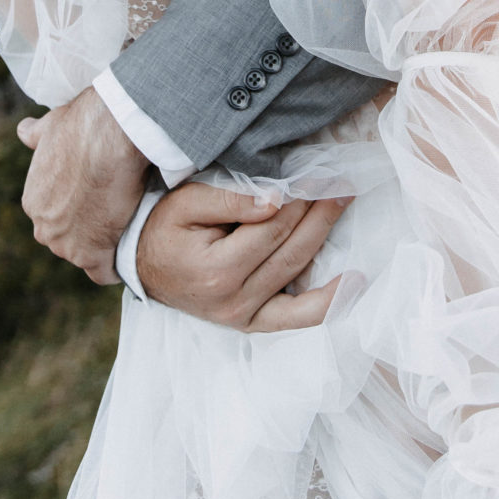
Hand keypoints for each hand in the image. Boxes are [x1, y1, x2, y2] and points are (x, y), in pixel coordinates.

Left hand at [15, 89, 148, 283]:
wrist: (110, 136)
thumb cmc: (83, 126)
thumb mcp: (50, 126)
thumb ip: (35, 134)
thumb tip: (24, 130)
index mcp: (35, 202)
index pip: (56, 217)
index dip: (79, 211)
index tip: (100, 201)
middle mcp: (45, 228)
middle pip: (68, 239)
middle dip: (89, 230)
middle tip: (117, 212)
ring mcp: (67, 245)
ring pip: (87, 255)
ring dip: (106, 246)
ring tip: (130, 228)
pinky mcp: (93, 255)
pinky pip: (104, 273)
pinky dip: (117, 266)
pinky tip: (131, 252)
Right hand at [137, 183, 347, 331]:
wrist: (143, 268)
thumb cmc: (164, 230)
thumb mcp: (185, 204)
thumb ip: (229, 199)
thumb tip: (276, 199)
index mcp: (216, 271)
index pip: (272, 228)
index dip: (298, 199)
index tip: (317, 173)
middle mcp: (234, 300)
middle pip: (291, 249)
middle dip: (319, 212)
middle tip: (339, 182)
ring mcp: (244, 318)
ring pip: (299, 273)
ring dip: (326, 236)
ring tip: (343, 203)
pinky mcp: (252, 324)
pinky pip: (298, 317)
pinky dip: (329, 302)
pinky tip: (354, 282)